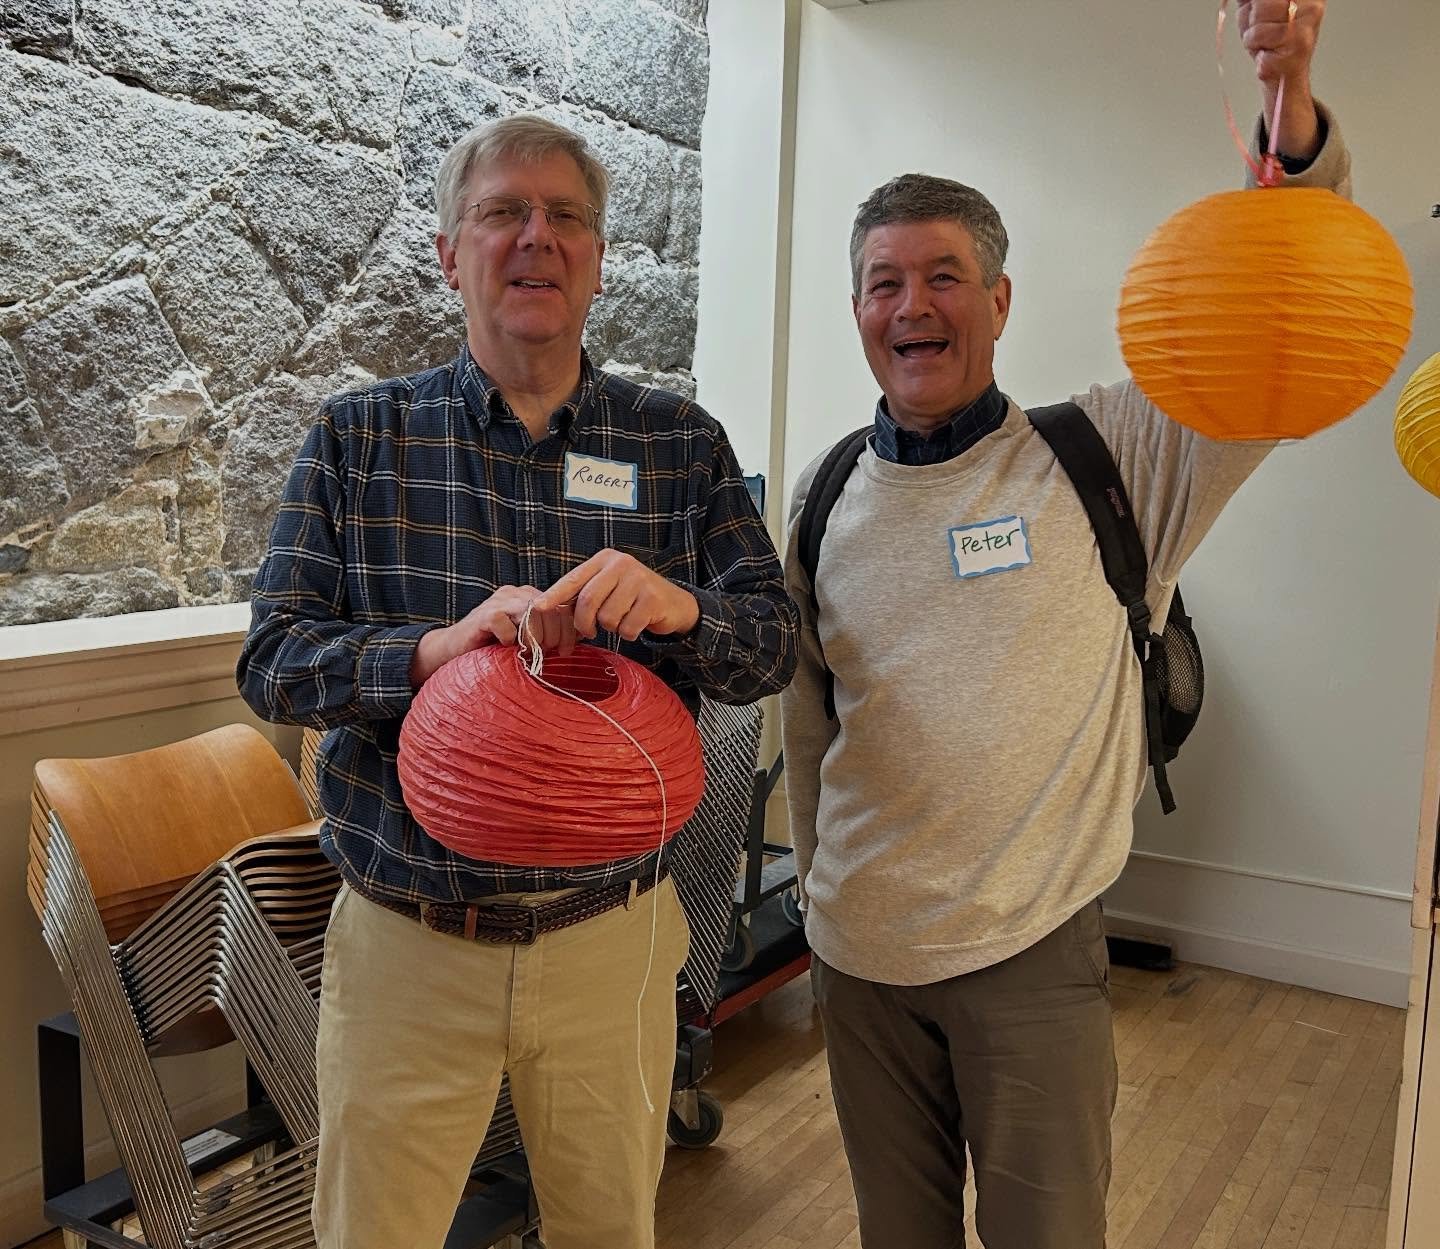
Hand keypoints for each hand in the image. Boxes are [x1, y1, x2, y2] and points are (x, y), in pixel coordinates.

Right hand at [410, 585, 576, 686]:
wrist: (453, 652)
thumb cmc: (494, 649)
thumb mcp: (527, 640)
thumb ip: (549, 634)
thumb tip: (581, 638)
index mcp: (529, 596)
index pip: (560, 605)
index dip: (569, 628)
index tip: (568, 650)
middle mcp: (515, 593)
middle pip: (549, 608)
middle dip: (555, 634)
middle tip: (551, 653)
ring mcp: (498, 602)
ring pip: (531, 611)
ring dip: (536, 637)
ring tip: (530, 653)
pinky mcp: (483, 615)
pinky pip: (506, 623)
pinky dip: (511, 639)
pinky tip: (505, 648)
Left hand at [533, 549, 700, 642]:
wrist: (674, 603)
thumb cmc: (632, 598)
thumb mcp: (607, 588)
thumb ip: (583, 594)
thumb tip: (547, 608)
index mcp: (604, 560)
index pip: (573, 579)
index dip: (554, 595)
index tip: (538, 608)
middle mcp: (621, 564)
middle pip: (588, 601)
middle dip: (584, 623)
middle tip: (589, 632)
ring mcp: (638, 580)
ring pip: (607, 617)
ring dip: (612, 628)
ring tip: (622, 620)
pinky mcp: (652, 598)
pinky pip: (627, 627)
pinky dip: (628, 633)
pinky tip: (637, 624)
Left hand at [1238, 0, 1322, 159]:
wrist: (1281, 76)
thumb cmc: (1270, 41)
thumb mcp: (1257, 11)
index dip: (1255, 5)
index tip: (1257, 11)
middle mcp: (1312, 6)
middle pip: (1261, 2)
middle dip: (1252, 18)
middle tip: (1261, 31)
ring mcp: (1307, 25)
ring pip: (1258, 17)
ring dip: (1252, 34)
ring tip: (1264, 43)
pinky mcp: (1298, 46)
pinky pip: (1256, 38)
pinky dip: (1254, 48)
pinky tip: (1267, 54)